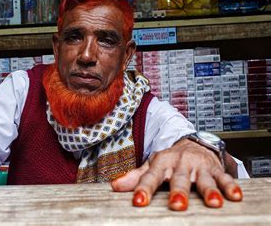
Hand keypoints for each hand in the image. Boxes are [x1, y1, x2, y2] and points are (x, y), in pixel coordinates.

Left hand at [110, 139, 242, 210]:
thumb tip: (114, 186)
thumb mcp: (152, 166)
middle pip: (179, 179)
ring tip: (213, 203)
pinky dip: (230, 186)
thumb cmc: (170, 160)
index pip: (150, 177)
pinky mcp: (215, 169)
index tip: (138, 202)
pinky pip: (224, 178)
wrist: (193, 143)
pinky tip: (235, 196)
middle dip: (178, 192)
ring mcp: (199, 166)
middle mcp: (180, 164)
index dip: (144, 189)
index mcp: (161, 163)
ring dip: (209, 191)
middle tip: (176, 205)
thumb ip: (136, 177)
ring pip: (203, 179)